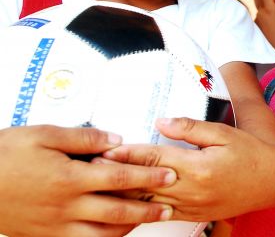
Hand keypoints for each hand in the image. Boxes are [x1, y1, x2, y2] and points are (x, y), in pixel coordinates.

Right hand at [0, 125, 175, 236]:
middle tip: (171, 205)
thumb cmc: (6, 154)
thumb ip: (85, 138)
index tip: (170, 174)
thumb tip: (117, 140)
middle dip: (148, 209)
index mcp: (70, 177)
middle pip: (118, 211)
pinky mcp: (46, 236)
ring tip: (150, 219)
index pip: (120, 178)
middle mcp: (67, 206)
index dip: (148, 177)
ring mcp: (56, 225)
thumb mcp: (44, 134)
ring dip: (130, 227)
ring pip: (102, 234)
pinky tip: (115, 232)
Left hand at [101, 117, 274, 221]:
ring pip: (149, 203)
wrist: (270, 180)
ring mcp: (192, 206)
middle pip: (145, 182)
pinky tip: (124, 207)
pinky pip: (160, 215)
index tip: (108, 149)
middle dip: (117, 175)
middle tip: (92, 167)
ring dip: (124, 194)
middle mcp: (192, 189)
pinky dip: (140, 211)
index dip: (129, 154)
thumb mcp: (223, 133)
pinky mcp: (193, 215)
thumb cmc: (248, 152)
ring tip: (101, 186)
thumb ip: (191, 127)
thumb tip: (161, 122)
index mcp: (199, 166)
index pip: (155, 158)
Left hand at [255, 0, 274, 62]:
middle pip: (264, 4)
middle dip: (270, 7)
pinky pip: (259, 19)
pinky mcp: (254, 26)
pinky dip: (263, 21)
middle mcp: (261, 13)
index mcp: (270, 9)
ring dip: (266, 15)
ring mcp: (256, 19)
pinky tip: (268, 29)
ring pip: (262, 12)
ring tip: (273, 24)